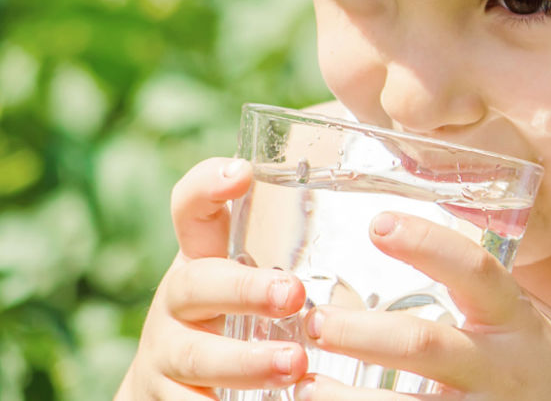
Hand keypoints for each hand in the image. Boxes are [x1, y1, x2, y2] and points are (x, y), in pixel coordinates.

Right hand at [116, 158, 309, 398]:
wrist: (171, 395)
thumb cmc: (235, 325)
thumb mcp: (253, 282)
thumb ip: (295, 253)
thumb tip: (385, 218)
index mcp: (202, 261)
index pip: (192, 210)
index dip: (207, 186)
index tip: (242, 171)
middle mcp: (177, 303)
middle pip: (195, 283)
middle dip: (243, 288)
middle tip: (294, 293)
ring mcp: (165, 354)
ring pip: (194, 355)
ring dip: (244, 362)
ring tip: (295, 365)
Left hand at [291, 212, 550, 399]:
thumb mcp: (531, 325)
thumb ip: (484, 297)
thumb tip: (413, 242)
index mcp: (515, 322)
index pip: (475, 271)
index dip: (428, 244)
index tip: (376, 224)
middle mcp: (500, 368)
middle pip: (425, 346)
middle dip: (365, 334)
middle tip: (318, 321)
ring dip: (347, 399)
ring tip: (302, 386)